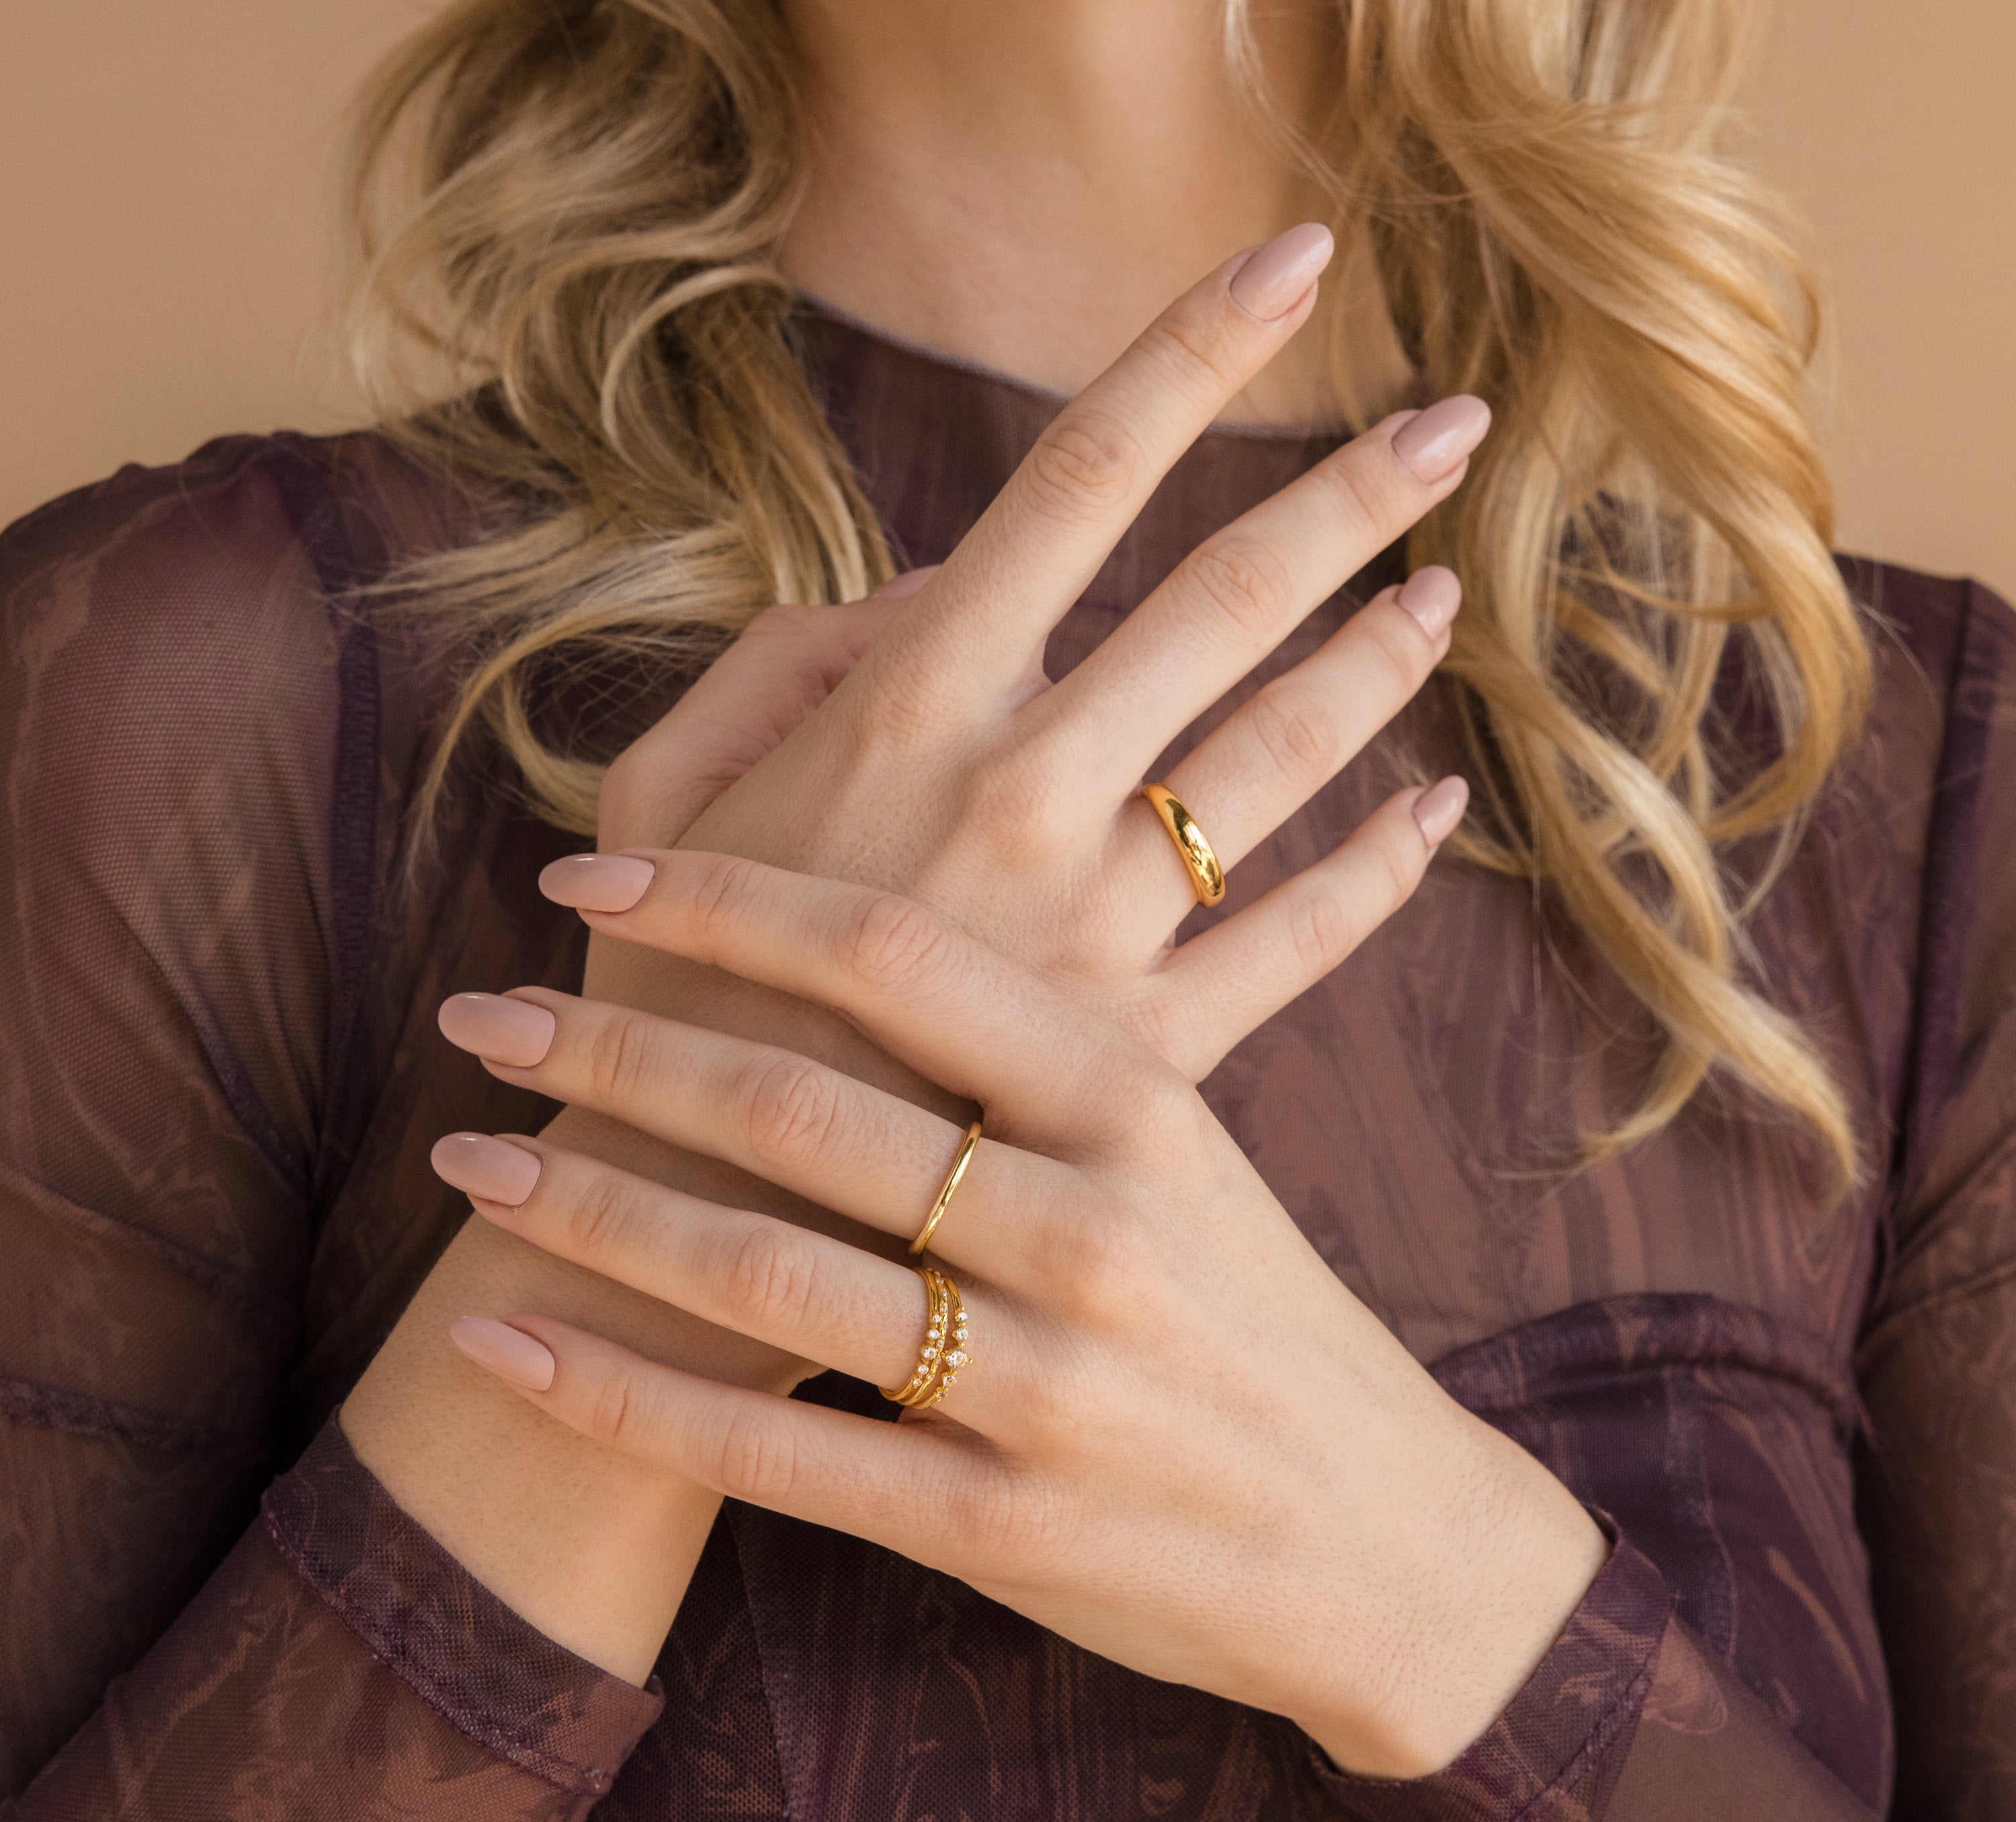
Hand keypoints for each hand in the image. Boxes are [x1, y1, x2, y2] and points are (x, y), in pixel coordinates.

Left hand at [432, 850, 1611, 1776]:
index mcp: (1140, 1101)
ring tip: (466, 1162)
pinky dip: (617, 1394)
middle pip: (797, 1104)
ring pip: (758, 1273)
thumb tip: (868, 912)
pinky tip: (505, 1342)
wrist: (1386, 1540)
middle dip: (610, 1047)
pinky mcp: (996, 1531)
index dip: (723, 897)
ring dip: (584, 1209)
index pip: (897, 953)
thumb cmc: (1260, 1315)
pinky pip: (768, 1454)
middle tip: (480, 1012)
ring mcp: (1042, 1389)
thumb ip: (1049, 1034)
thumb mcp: (1191, 1147)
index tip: (587, 871)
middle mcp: (1090, 1230)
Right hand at [579, 222, 1489, 1086]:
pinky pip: (1298, 942)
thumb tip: (923, 585)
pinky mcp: (1143, 1053)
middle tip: (1452, 426)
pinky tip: (1434, 816)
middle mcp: (1024, 791)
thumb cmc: (664, 982)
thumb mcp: (667, 789)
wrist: (698, 1223)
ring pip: (1285, 757)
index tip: (1295, 261)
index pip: (1076, 473)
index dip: (1192, 349)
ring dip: (1377, 665)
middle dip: (1352, 495)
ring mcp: (1098, 927)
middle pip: (1225, 597)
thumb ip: (780, 656)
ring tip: (1435, 603)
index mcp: (907, 706)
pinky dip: (1380, 873)